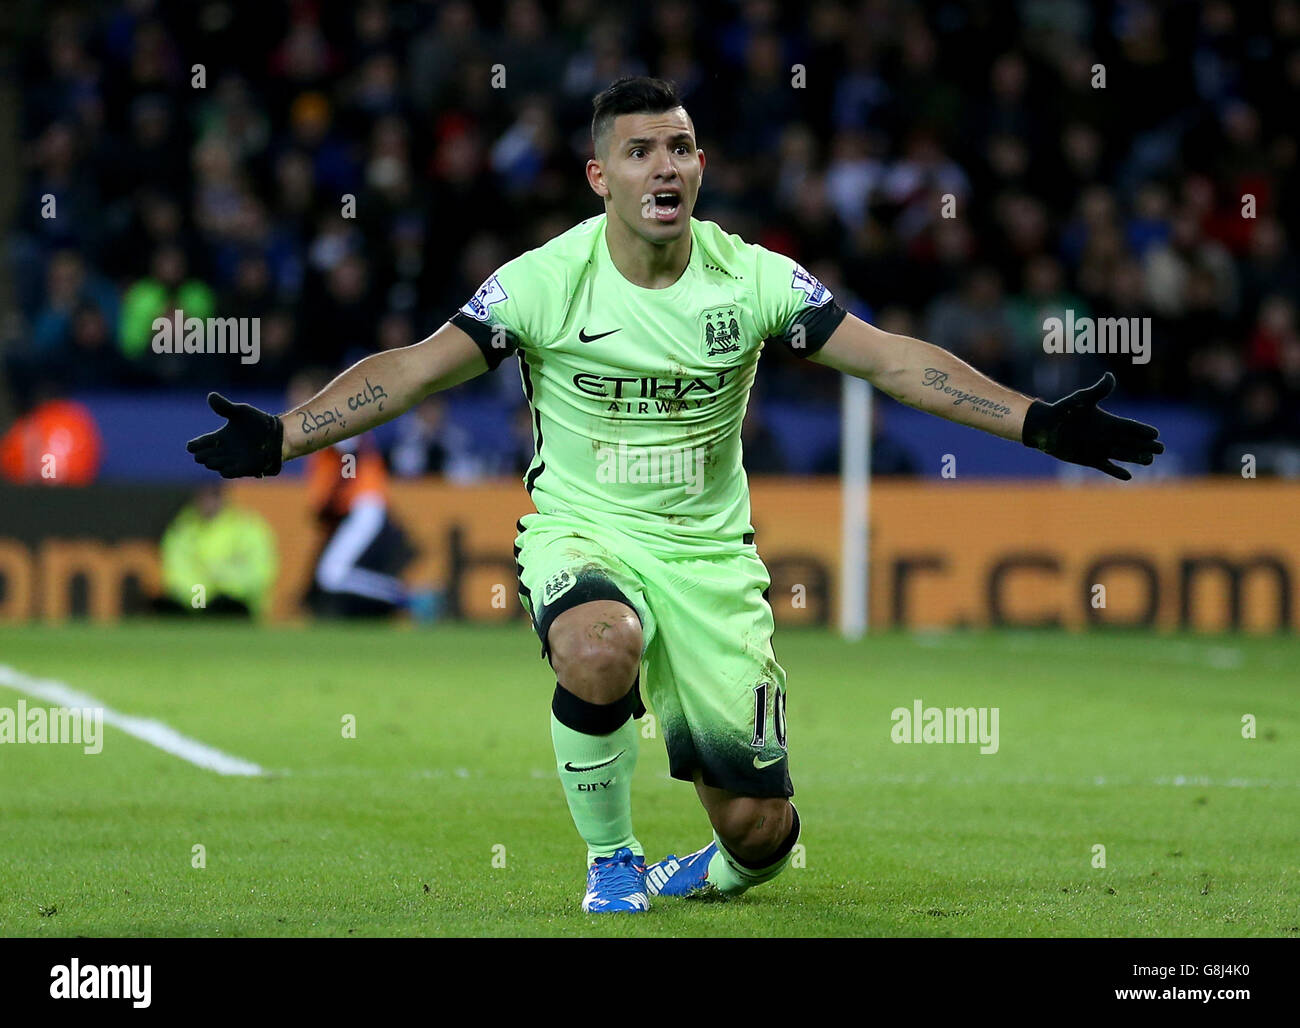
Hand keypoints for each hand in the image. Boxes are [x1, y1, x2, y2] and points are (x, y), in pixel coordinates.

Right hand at [186, 392, 283, 478]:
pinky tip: (228, 463)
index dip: (194, 445)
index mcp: (219, 437)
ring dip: (213, 461)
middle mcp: (223, 451)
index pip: (197, 445)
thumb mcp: (241, 411)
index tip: (194, 444)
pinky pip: (226, 473)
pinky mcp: (243, 468)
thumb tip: (210, 396)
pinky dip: (225, 470)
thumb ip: (225, 406)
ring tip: (220, 453)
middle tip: (211, 447)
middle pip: (202, 458)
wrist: (277, 434)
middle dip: (202, 454)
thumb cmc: (258, 422)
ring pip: (212, 465)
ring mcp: (232, 460)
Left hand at [1021, 373, 1162, 480]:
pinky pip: (1106, 467)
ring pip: (1123, 455)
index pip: (1130, 427)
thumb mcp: (1082, 399)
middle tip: (1160, 450)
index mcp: (1108, 421)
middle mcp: (1106, 435)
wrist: (1044, 427)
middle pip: (1132, 442)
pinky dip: (1116, 471)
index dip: (1143, 430)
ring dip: (1136, 458)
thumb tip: (1110, 376)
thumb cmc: (1063, 410)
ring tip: (1149, 461)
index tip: (1156, 434)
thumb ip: (1098, 391)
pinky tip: (1128, 476)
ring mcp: (1099, 448)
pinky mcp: (1089, 460)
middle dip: (1146, 446)